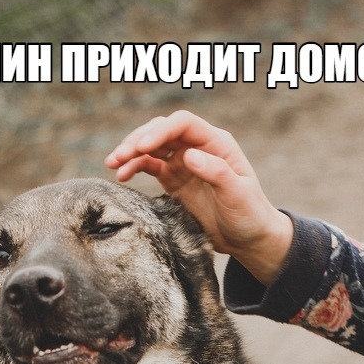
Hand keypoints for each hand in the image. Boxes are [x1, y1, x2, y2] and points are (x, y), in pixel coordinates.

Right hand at [105, 111, 292, 285]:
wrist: (249, 238)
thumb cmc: (250, 214)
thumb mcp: (238, 194)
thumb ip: (217, 172)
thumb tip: (189, 155)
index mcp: (217, 143)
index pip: (183, 124)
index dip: (160, 131)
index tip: (142, 147)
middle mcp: (198, 147)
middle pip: (162, 131)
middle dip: (138, 140)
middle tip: (118, 157)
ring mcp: (185, 163)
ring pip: (153, 148)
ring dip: (131, 153)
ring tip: (113, 165)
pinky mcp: (175, 180)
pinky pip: (151, 167)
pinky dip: (135, 168)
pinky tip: (122, 176)